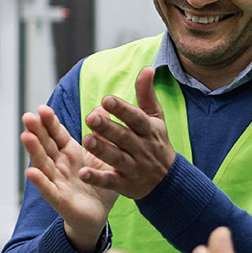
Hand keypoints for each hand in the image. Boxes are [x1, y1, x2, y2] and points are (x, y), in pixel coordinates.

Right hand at [21, 105, 117, 252]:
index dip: (49, 123)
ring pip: (43, 164)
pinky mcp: (59, 200)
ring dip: (34, 151)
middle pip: (46, 146)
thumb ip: (101, 136)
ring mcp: (57, 182)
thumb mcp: (103, 157)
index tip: (42, 109)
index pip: (57, 135)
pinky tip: (30, 172)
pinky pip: (48, 190)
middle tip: (28, 116)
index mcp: (69, 153)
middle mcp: (59, 165)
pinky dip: (40, 181)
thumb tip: (102, 110)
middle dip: (37, 131)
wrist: (99, 214)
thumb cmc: (98, 184)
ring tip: (26, 136)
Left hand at [81, 67, 178, 198]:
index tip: (106, 99)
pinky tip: (83, 174)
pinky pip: (110, 181)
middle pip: (124, 137)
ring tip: (86, 140)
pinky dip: (97, 178)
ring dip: (102, 150)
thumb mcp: (155, 118)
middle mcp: (142, 148)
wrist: (168, 181)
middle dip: (108, 127)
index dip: (122, 109)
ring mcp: (134, 167)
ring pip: (117, 158)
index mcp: (148, 130)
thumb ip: (147, 94)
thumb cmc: (156, 143)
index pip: (136, 118)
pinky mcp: (125, 184)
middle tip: (90, 117)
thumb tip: (147, 68)